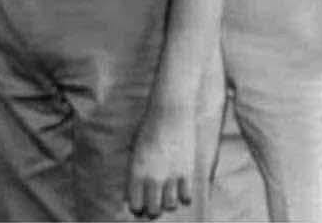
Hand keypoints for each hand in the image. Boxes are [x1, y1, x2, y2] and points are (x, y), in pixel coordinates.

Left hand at [126, 103, 194, 218]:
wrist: (170, 111)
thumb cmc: (150, 127)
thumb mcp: (137, 148)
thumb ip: (137, 170)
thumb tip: (138, 192)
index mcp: (136, 171)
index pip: (135, 205)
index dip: (138, 208)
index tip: (142, 205)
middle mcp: (152, 177)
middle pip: (153, 210)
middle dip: (154, 209)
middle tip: (157, 202)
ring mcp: (170, 176)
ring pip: (170, 206)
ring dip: (170, 202)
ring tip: (170, 193)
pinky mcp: (186, 172)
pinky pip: (186, 197)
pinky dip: (185, 195)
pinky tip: (182, 186)